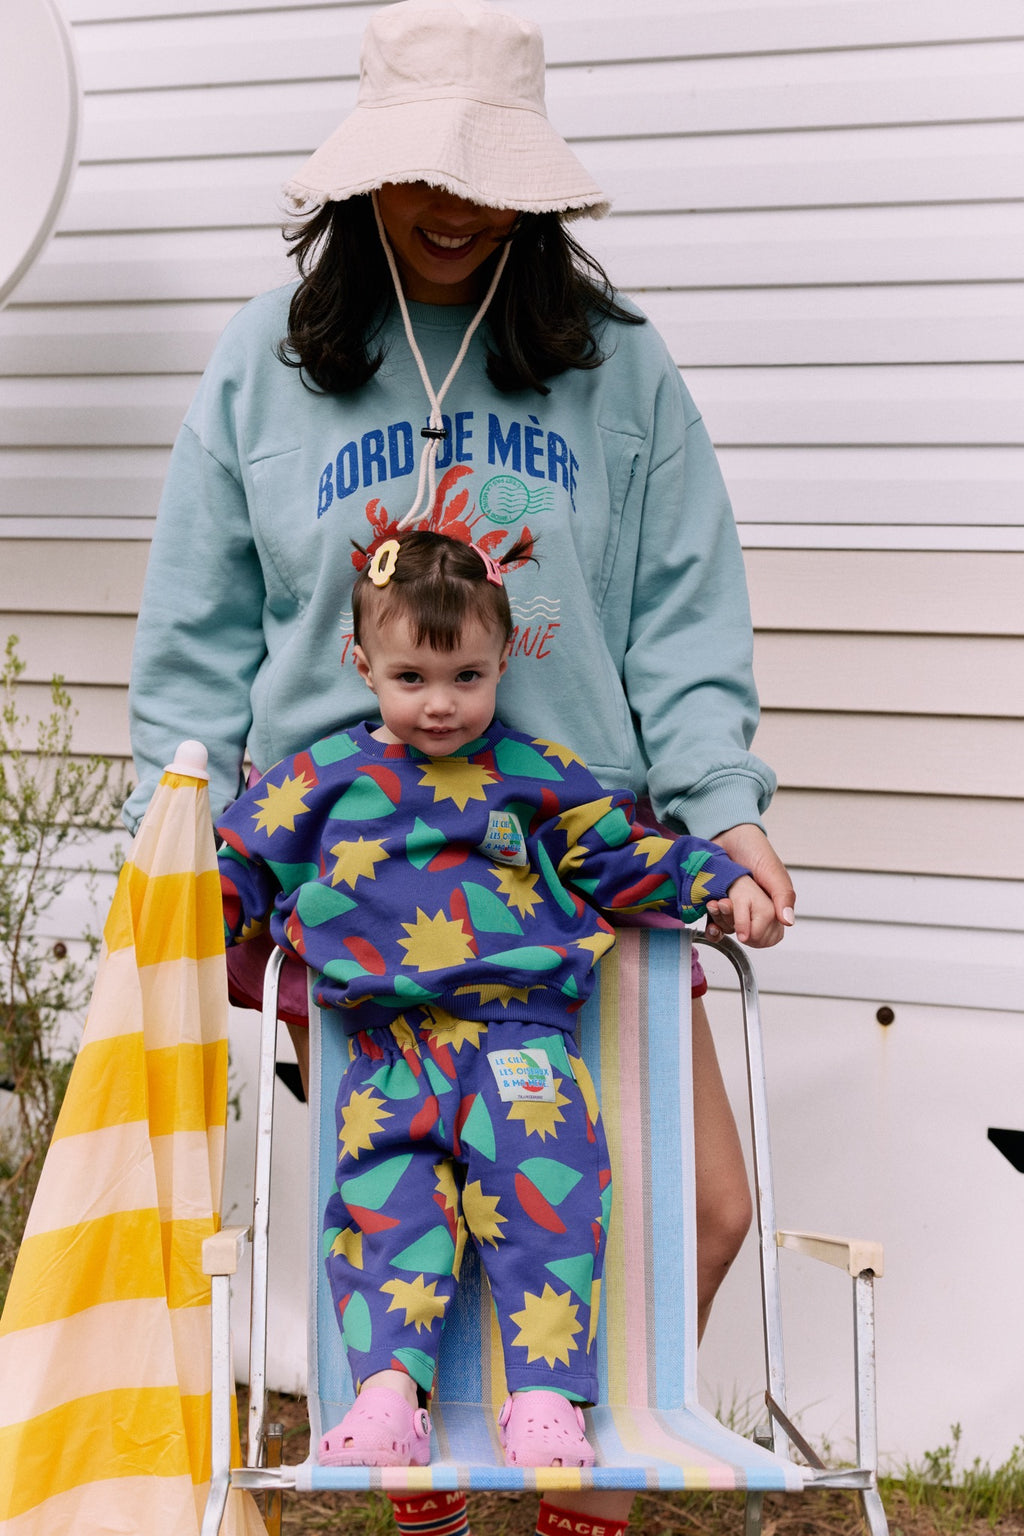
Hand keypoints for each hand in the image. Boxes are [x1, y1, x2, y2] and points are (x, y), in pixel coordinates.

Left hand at [705, 824, 794, 947]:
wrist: (725, 832)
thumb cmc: (753, 848)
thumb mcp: (772, 871)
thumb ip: (782, 895)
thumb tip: (788, 922)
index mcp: (769, 904)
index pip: (768, 932)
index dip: (758, 935)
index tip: (748, 932)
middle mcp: (751, 909)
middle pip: (745, 933)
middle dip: (735, 926)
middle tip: (728, 905)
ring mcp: (732, 906)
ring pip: (727, 928)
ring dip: (719, 922)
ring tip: (714, 904)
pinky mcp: (714, 903)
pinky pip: (712, 922)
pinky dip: (709, 924)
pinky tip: (707, 918)